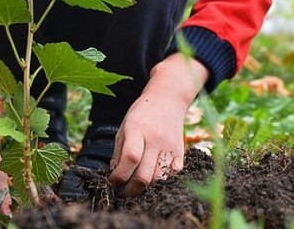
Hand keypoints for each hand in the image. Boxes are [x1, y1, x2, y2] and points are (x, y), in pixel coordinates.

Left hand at [108, 53, 207, 196]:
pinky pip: (172, 176)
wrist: (168, 100)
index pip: (130, 158)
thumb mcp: (124, 126)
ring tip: (136, 188)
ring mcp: (169, 146)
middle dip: (131, 190)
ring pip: (159, 179)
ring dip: (146, 189)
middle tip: (123, 192)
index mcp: (137, 129)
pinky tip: (152, 180)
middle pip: (144, 175)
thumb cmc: (142, 113)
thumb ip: (119, 150)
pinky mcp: (180, 152)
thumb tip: (114, 175)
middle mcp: (155, 138)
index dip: (119, 176)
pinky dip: (161, 183)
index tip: (112, 182)